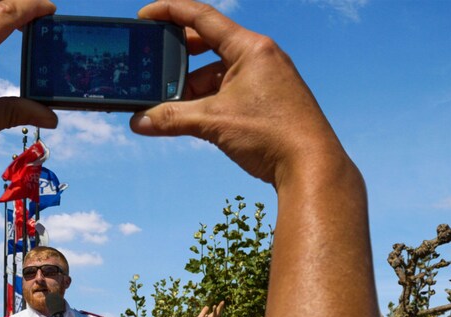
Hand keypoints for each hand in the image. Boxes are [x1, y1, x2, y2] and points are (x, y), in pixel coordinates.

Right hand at [130, 0, 349, 186]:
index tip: (145, 16)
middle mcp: (260, 57)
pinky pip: (229, 91)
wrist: (312, 166)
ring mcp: (266, 79)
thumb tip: (139, 122)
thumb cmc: (272, 134)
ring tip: (168, 106)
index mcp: (251, 48)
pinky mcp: (268, 100)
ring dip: (191, 88)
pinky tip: (192, 118)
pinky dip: (208, 101)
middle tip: (153, 66)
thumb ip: (172, 118)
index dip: (169, 12)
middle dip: (178, 58)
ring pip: (217, 74)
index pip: (202, 18)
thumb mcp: (214, 122)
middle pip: (209, 45)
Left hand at [184, 300, 224, 316]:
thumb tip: (207, 306)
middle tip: (222, 302)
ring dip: (214, 312)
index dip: (219, 307)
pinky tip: (206, 315)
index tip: (223, 301)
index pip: (216, 312)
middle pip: (217, 314)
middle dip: (219, 308)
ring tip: (214, 306)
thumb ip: (203, 312)